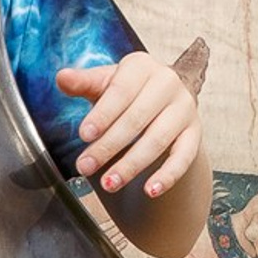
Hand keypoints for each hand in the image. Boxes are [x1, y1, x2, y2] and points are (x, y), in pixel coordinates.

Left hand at [59, 51, 202, 199]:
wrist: (160, 103)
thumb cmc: (125, 93)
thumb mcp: (103, 85)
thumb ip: (82, 83)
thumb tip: (62, 77)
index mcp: (142, 66)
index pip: (121, 91)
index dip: (102, 114)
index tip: (83, 135)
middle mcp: (168, 83)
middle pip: (136, 118)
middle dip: (108, 146)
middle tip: (85, 167)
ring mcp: (184, 108)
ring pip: (158, 140)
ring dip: (132, 165)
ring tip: (109, 184)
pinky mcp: (194, 133)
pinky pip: (184, 157)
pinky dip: (168, 175)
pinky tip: (150, 191)